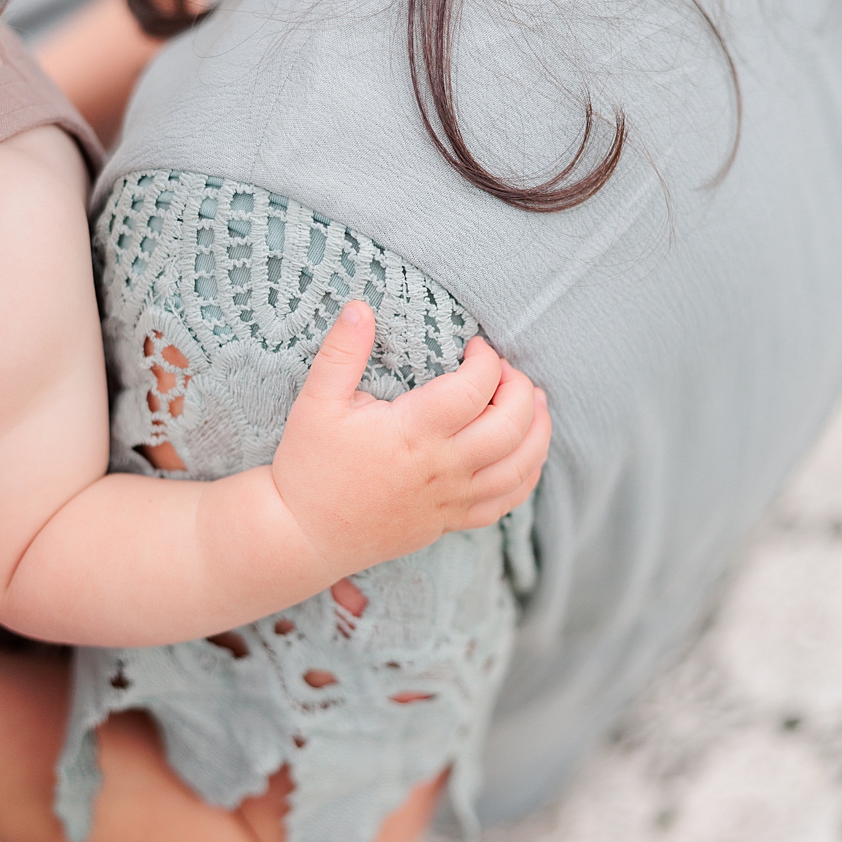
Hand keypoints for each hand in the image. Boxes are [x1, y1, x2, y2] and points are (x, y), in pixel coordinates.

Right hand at [270, 301, 550, 575]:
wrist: (303, 534)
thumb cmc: (308, 467)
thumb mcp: (315, 403)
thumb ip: (342, 352)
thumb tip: (360, 307)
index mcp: (413, 433)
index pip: (475, 388)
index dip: (486, 359)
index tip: (473, 346)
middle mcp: (442, 467)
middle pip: (511, 425)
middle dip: (520, 389)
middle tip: (506, 370)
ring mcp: (451, 499)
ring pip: (520, 465)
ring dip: (538, 430)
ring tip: (534, 402)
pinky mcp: (450, 521)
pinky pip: (508, 502)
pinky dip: (528, 474)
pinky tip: (527, 453)